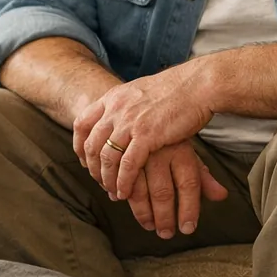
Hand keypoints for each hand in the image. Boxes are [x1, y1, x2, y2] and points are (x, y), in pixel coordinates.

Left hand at [72, 66, 213, 201]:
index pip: (82, 123)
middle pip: (92, 144)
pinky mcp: (146, 135)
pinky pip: (128, 164)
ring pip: (107, 157)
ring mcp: (129, 122)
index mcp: (112, 98)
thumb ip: (126, 104)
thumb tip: (121, 116)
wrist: (197, 84)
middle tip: (100, 182)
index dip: (79, 145)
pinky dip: (124, 181)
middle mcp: (116, 109)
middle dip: (93, 168)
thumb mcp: (140, 92)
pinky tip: (126, 192)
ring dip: (107, 179)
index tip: (84, 160)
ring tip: (113, 192)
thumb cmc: (176, 90)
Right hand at [122, 140, 229, 238]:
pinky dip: (116, 191)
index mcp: (182, 150)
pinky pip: (116, 177)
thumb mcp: (187, 152)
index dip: (189, 209)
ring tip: (148, 225)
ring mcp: (137, 150)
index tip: (187, 229)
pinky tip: (120, 200)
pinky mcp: (117, 148)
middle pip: (163, 191)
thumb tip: (222, 196)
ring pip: (137, 189)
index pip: (190, 184)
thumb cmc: (168, 135)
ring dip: (141, 212)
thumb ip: (202, 176)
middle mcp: (160, 151)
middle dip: (164, 217)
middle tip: (165, 234)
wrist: (142, 102)